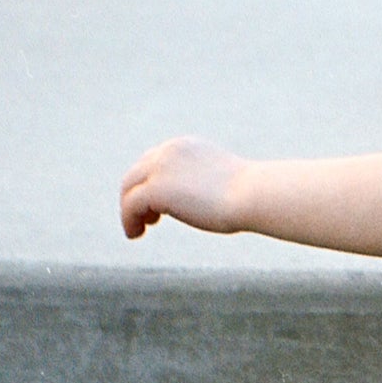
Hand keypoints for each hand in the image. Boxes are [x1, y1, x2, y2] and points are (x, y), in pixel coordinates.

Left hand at [120, 136, 247, 238]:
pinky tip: (136, 235)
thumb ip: (206, 186)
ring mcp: (159, 169)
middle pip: (136, 173)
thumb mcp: (224, 183)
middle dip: (135, 196)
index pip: (154, 161)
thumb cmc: (250, 196)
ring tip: (138, 230)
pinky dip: (128, 221)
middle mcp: (168, 152)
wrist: (253, 194)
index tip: (157, 205)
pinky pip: (130, 206)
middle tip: (147, 219)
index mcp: (185, 147)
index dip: (150, 183)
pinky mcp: (155, 189)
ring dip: (129, 210)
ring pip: (129, 189)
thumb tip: (202, 203)